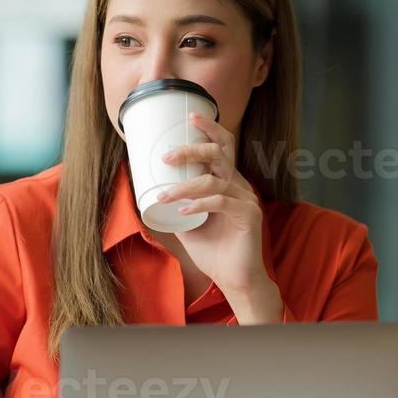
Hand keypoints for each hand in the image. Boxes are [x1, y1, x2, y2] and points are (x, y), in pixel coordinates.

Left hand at [155, 112, 282, 321]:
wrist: (236, 280)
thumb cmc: (214, 252)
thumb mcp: (188, 225)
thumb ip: (176, 207)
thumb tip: (149, 195)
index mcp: (227, 182)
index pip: (223, 147)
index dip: (210, 129)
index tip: (190, 117)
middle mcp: (239, 185)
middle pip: (220, 154)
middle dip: (192, 150)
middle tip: (167, 156)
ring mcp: (246, 199)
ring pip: (214, 180)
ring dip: (185, 186)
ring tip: (165, 195)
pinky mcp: (248, 216)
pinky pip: (221, 202)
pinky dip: (199, 205)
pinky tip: (183, 211)